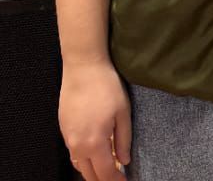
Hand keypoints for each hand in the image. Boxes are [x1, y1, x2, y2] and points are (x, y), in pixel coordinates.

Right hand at [59, 58, 130, 179]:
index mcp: (95, 143)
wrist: (83, 67)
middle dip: (102, 180)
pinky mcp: (63, 129)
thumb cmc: (106, 87)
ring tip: (106, 168)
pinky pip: (73, 153)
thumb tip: (124, 161)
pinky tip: (93, 153)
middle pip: (89, 174)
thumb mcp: (122, 112)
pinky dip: (83, 159)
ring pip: (79, 165)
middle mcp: (78, 145)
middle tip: (116, 177)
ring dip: (91, 171)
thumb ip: (123, 139)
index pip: (105, 173)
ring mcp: (68, 138)